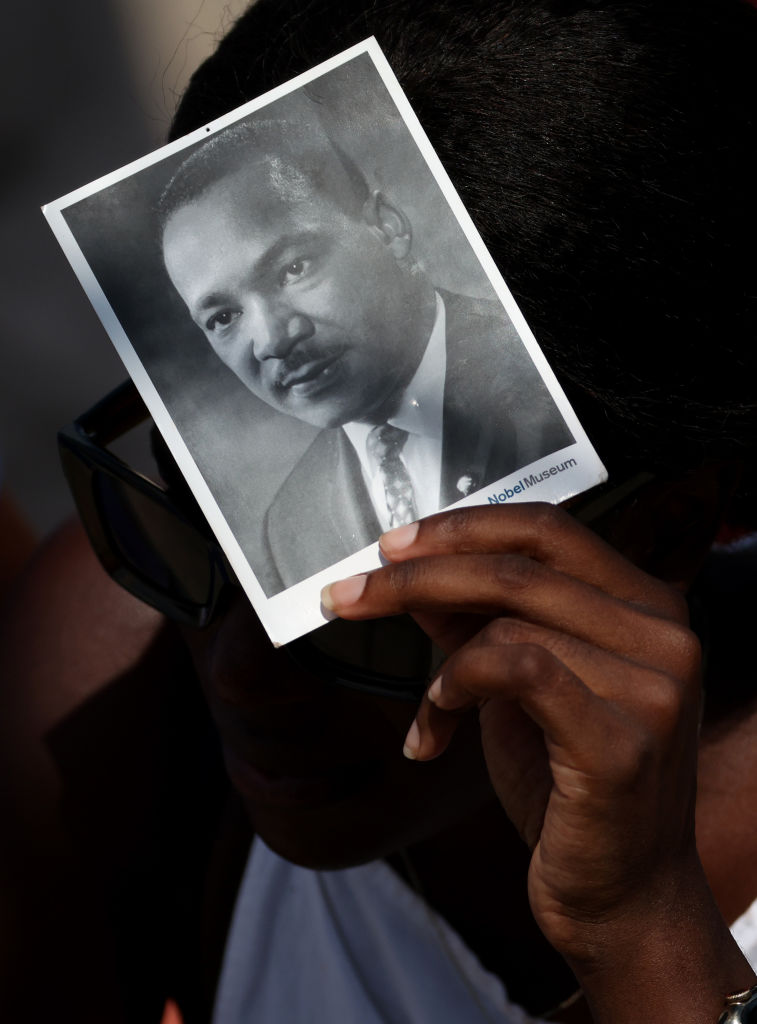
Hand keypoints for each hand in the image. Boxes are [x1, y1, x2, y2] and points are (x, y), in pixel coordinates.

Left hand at [321, 503, 752, 1012]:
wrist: (621, 895)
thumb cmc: (571, 787)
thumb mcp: (520, 685)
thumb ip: (481, 622)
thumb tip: (414, 572)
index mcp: (647, 605)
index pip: (548, 528)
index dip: (463, 526)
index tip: (394, 544)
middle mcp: (665, 633)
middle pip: (518, 565)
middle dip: (417, 575)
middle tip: (349, 593)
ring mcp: (654, 685)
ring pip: (508, 621)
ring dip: (442, 665)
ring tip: (431, 712)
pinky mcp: (623, 740)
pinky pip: (512, 671)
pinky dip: (454, 691)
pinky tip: (435, 733)